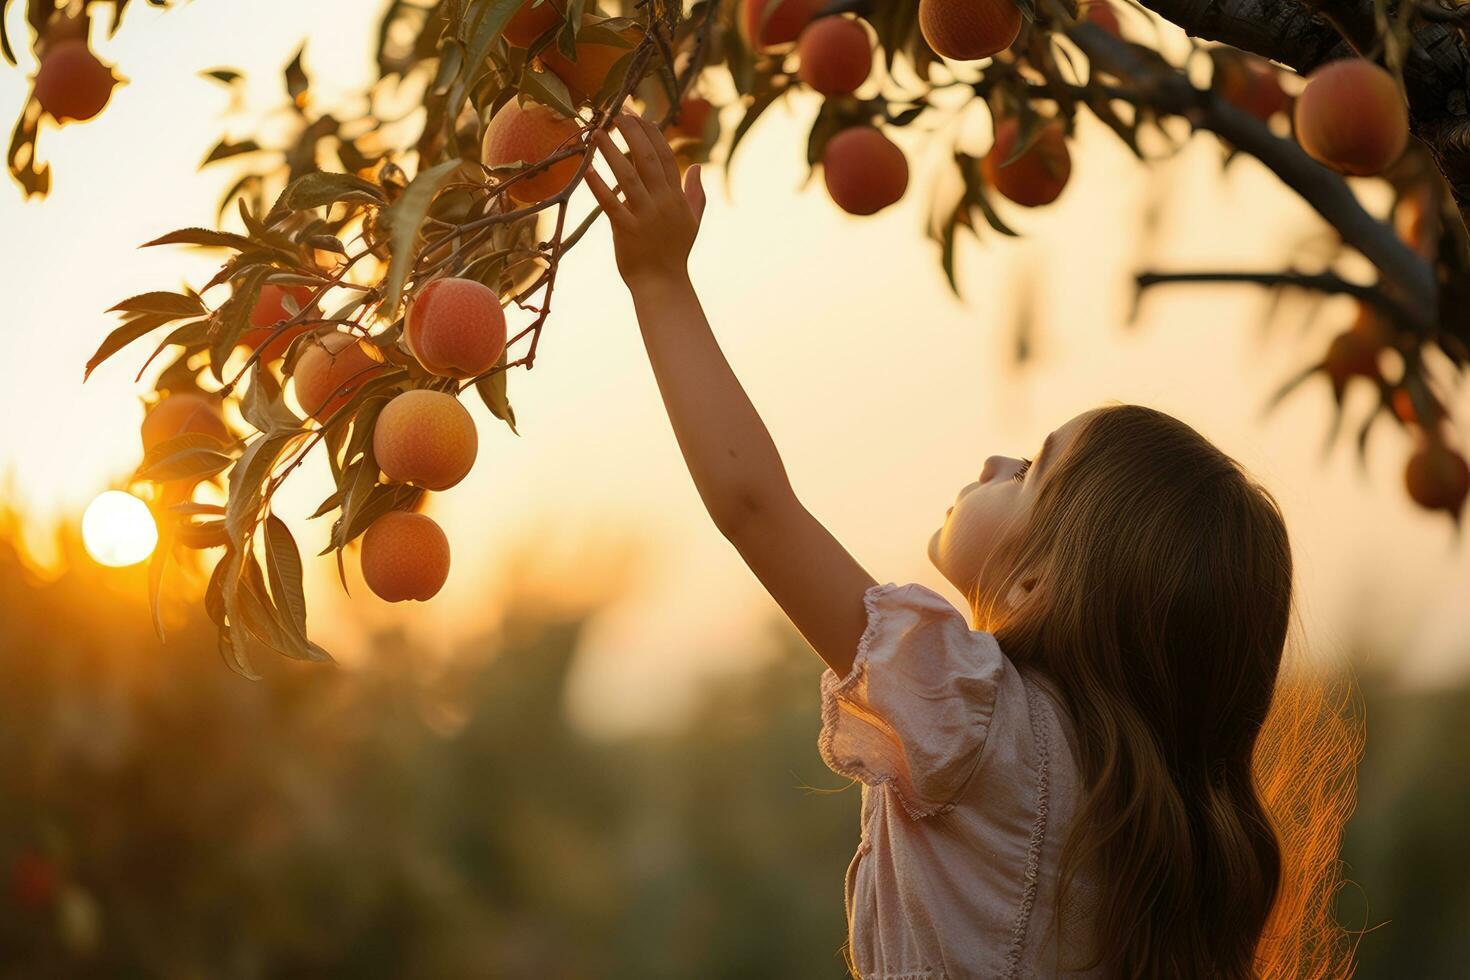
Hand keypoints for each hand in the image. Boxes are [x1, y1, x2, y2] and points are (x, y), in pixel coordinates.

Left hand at [585, 111, 706, 289]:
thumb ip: (695, 193)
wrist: (663, 285)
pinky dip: (599, 186)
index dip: (651, 133)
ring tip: (598, 132)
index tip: (638, 115)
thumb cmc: (674, 253)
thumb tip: (697, 167)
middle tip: (618, 112)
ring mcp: (645, 216)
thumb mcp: (692, 221)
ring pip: (628, 176)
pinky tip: (588, 169)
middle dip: (633, 133)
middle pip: (648, 159)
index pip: (665, 156)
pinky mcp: (627, 230)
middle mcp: (662, 202)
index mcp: (676, 197)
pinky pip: (611, 204)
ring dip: (612, 152)